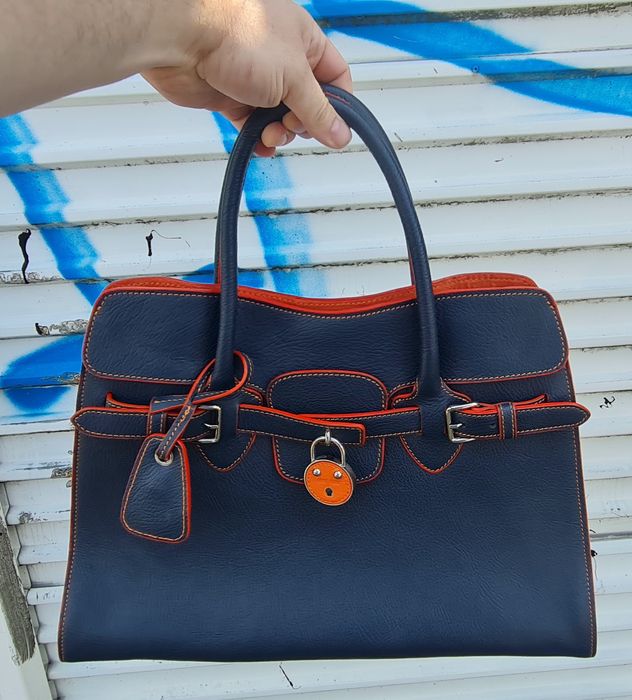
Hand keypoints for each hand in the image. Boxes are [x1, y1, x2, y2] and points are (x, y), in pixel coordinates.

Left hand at [142, 0, 352, 155]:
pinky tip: (259, 144)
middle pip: (306, 102)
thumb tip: (340, 134)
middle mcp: (281, 58)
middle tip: (294, 126)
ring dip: (279, 133)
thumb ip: (319, 111)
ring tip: (270, 134)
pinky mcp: (230, 96)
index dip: (339, 105)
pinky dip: (257, 138)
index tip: (336, 129)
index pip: (335, 77)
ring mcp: (255, 78)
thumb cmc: (236, 34)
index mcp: (304, 40)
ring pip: (278, 117)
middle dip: (303, 123)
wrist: (183, 37)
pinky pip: (252, 125)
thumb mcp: (294, 77)